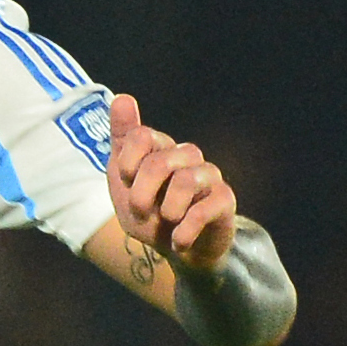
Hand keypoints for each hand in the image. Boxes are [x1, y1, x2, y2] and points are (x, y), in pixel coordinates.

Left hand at [107, 93, 237, 276]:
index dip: (126, 163)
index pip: (141, 136)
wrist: (173, 249)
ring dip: (165, 211)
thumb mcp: (122, 179)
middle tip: (139, 211)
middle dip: (140, 195)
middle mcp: (186, 156)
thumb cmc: (146, 211)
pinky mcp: (224, 200)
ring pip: (185, 182)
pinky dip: (183, 232)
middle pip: (159, 163)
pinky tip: (178, 240)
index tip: (124, 180)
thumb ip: (122, 139)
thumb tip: (123, 97)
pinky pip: (202, 211)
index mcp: (159, 147)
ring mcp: (209, 176)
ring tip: (166, 222)